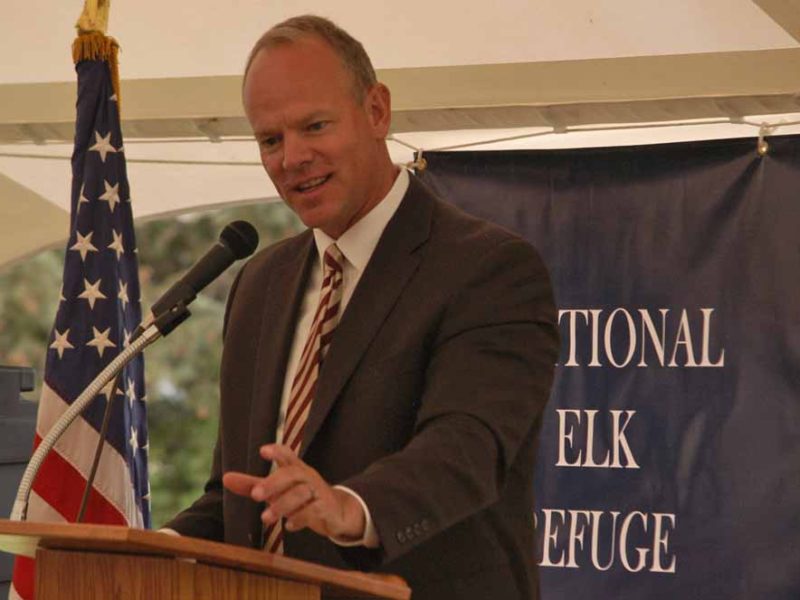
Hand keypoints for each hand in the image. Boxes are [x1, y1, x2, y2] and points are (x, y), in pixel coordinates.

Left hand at [222, 444, 365, 540]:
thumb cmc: (301, 496)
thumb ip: (252, 485)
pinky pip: (313, 510)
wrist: (336, 511)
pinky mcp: (325, 508)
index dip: (276, 451)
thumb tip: (225, 478)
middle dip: (273, 483)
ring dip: (282, 505)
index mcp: (295, 468)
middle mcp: (307, 476)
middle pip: (292, 474)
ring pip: (301, 493)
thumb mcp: (278, 490)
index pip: (287, 455)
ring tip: (266, 518)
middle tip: (255, 495)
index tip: (262, 450)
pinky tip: (289, 526)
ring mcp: (317, 492)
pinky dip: (300, 518)